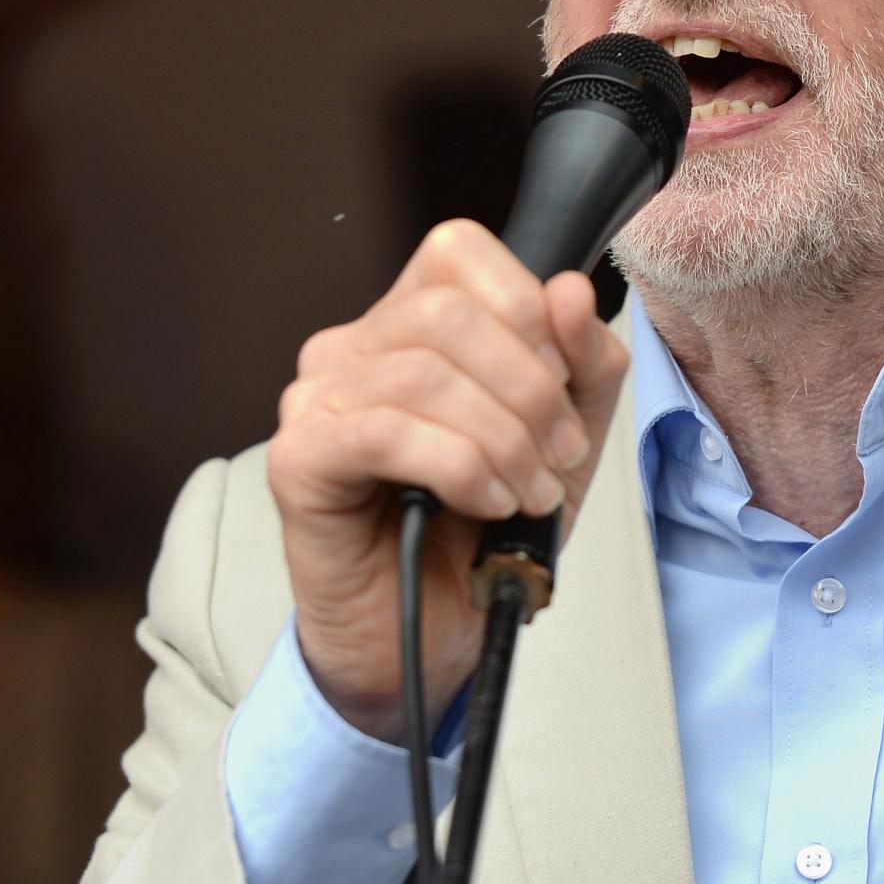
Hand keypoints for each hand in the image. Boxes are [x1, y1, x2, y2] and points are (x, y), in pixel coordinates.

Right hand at [268, 223, 627, 741]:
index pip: (457, 252)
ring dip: (503, 439)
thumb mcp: (569, 437)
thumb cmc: (489, 527)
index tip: (565, 381)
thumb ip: (585, 362)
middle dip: (528, 387)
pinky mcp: (298, 458)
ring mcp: (315, 398)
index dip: (526, 308)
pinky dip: (457, 465)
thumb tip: (568, 289)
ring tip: (528, 493)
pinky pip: (384, 431)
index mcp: (410, 321)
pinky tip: (486, 501)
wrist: (435, 632)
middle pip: (446, 314)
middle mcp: (352, 346)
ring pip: (422, 374)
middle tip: (559, 455)